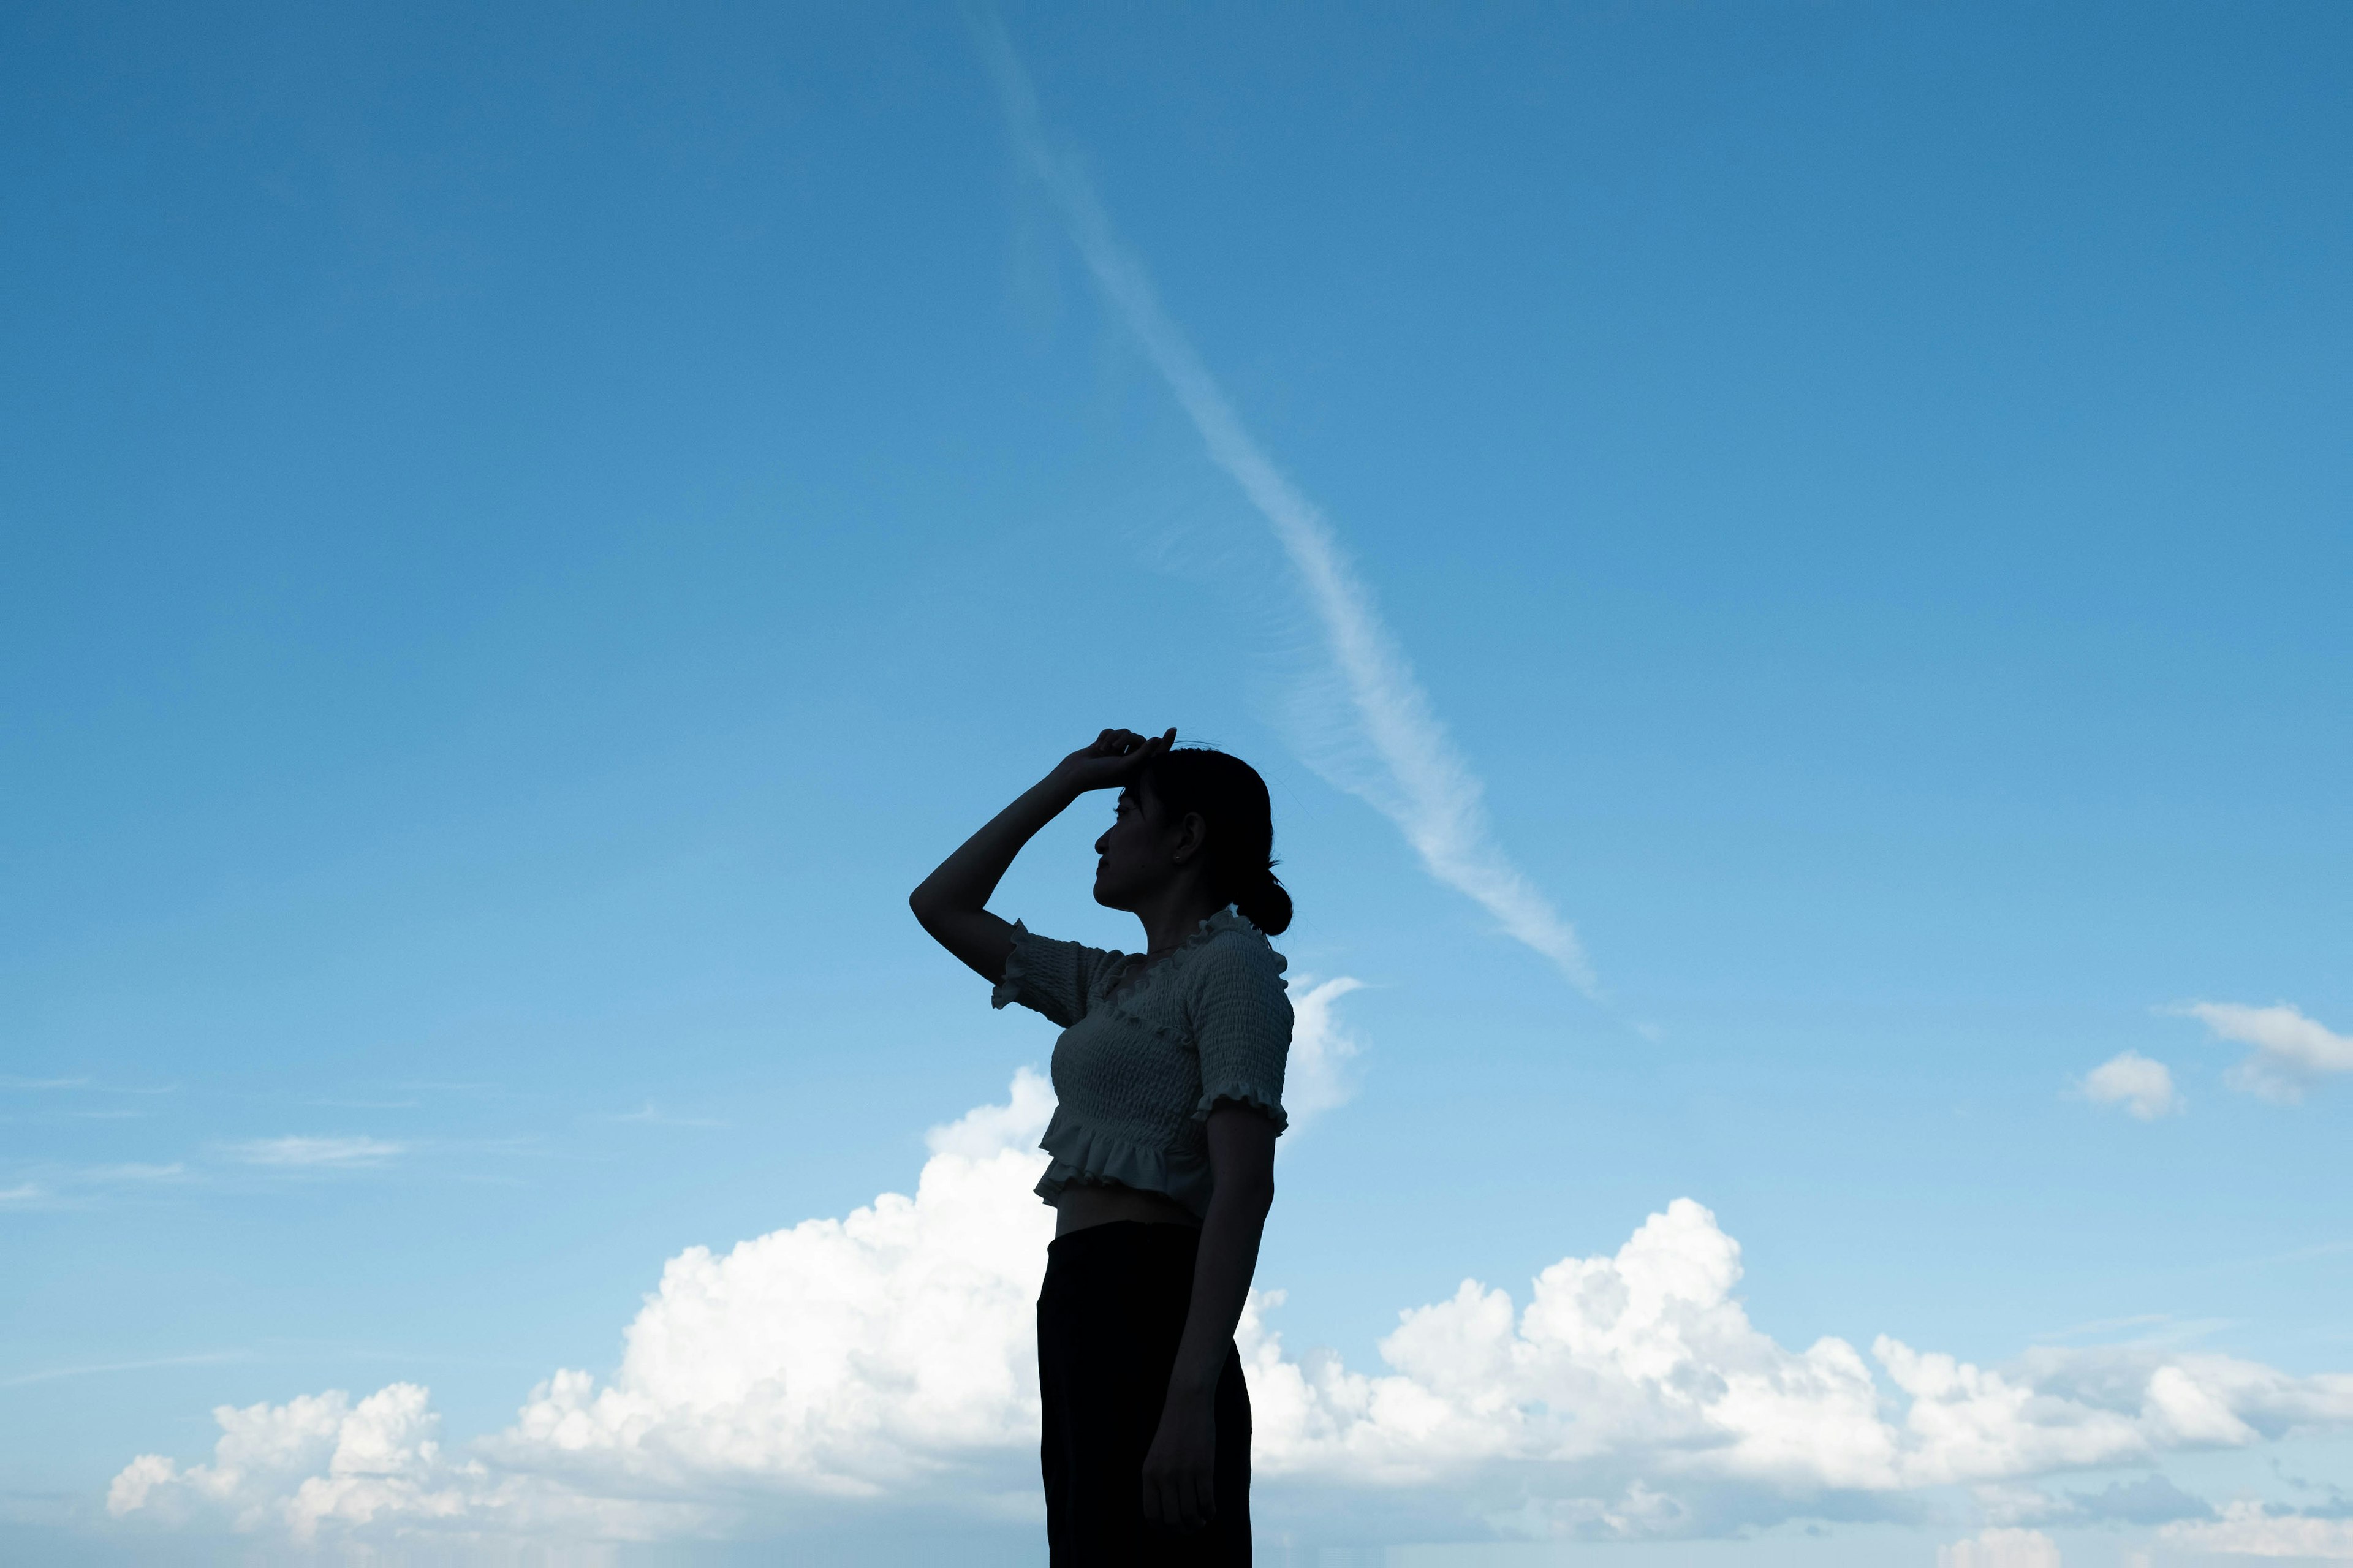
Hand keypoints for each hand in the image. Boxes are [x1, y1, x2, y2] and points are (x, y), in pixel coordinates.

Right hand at [1050, 727, 1174, 794]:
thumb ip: (1142, 754)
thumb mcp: (1124, 765)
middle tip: (1115, 746)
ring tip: (1103, 749)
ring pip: (1125, 733)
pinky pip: (1112, 731)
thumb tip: (1157, 739)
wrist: (1073, 773)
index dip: (1164, 743)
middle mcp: (1128, 760)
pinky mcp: (1106, 744)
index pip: (1154, 754)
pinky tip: (1096, 746)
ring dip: (1113, 737)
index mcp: (1136, 770)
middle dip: (1126, 738)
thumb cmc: (1099, 775)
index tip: (1172, 729)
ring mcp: (1117, 752)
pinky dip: (1104, 735)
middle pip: (1138, 739)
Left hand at [1139, 1389, 1215, 1533]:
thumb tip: (1165, 1513)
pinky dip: (1210, 1512)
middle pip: (1172, 1520)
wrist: (1187, 1404)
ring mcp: (1183, 1473)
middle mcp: (1163, 1477)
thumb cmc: (1172, 1431)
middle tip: (1191, 1527)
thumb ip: (1156, 1482)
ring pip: (1190, 1514)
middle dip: (1183, 1530)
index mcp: (1148, 1475)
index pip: (1151, 1516)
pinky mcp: (1203, 1468)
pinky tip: (1211, 1510)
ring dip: (1197, 1523)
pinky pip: (1206, 1502)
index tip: (1172, 1531)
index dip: (1163, 1530)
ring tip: (1202, 1520)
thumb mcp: (1155, 1457)